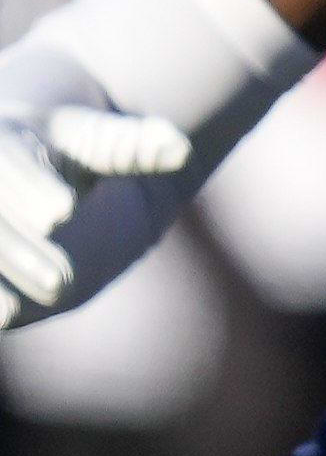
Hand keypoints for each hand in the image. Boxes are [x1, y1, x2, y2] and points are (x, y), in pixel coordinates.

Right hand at [0, 39, 191, 321]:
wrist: (39, 164)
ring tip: (15, 313)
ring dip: (5, 274)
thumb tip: (179, 151)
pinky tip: (4, 317)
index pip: (8, 162)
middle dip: (19, 251)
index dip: (32, 186)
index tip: (64, 212)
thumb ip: (135, 147)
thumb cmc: (76, 151)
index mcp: (4, 138)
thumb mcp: (104, 141)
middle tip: (60, 284)